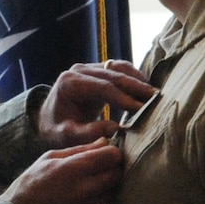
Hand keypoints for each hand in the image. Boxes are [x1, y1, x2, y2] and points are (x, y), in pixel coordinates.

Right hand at [6, 141, 125, 203]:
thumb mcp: (49, 158)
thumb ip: (80, 149)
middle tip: (99, 168)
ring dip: (105, 187)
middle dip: (111, 169)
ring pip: (112, 192)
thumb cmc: (31, 183)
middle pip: (117, 174)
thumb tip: (104, 142)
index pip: (112, 156)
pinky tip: (78, 201)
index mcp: (75, 168)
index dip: (111, 152)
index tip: (105, 154)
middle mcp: (85, 189)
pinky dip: (95, 202)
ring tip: (86, 185)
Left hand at [37, 61, 155, 146]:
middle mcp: (79, 70)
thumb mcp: (66, 136)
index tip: (142, 110)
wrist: (48, 119)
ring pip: (119, 67)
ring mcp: (89, 67)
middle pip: (114, 74)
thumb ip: (87, 133)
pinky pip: (119, 69)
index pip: (103, 87)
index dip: (125, 98)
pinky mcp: (97, 70)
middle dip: (136, 87)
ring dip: (138, 80)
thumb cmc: (56, 130)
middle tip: (156, 99)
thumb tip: (114, 129)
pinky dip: (134, 78)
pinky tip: (146, 90)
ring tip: (155, 95)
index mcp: (70, 82)